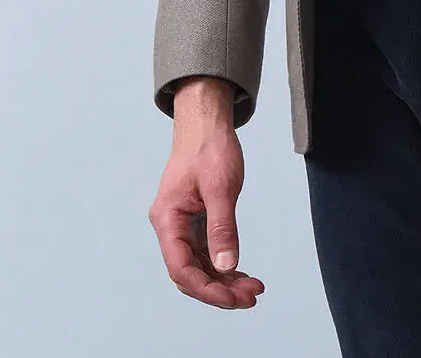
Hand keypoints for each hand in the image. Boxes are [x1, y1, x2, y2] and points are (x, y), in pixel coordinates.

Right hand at [148, 113, 263, 309]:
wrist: (206, 122)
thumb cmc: (209, 147)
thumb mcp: (220, 187)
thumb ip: (222, 228)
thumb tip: (226, 266)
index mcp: (168, 219)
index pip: (181, 268)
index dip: (206, 289)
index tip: (234, 298)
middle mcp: (170, 226)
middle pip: (189, 273)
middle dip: (219, 290)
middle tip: (251, 297)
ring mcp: (182, 226)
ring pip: (199, 265)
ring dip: (224, 280)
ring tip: (253, 289)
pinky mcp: (194, 222)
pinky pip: (205, 252)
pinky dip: (223, 265)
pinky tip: (242, 273)